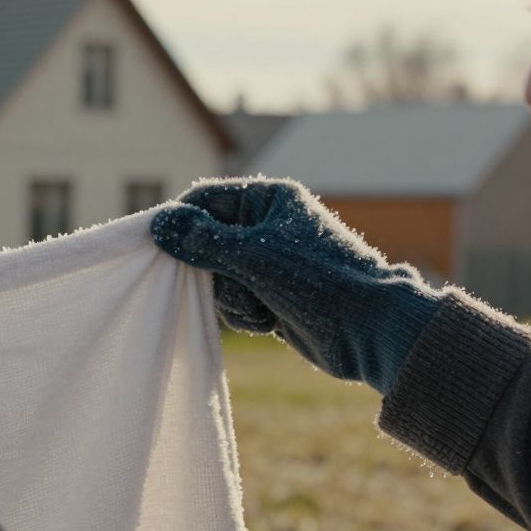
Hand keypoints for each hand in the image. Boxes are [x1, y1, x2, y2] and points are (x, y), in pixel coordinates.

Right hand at [151, 177, 443, 394]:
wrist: (371, 332)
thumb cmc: (318, 282)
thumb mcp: (254, 256)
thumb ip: (203, 240)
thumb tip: (160, 223)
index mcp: (269, 200)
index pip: (206, 199)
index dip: (181, 222)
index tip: (160, 246)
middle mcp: (266, 227)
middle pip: (205, 242)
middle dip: (212, 270)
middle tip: (229, 283)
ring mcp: (268, 263)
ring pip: (216, 277)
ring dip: (230, 297)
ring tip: (261, 305)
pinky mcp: (269, 295)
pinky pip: (232, 301)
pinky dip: (243, 313)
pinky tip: (269, 320)